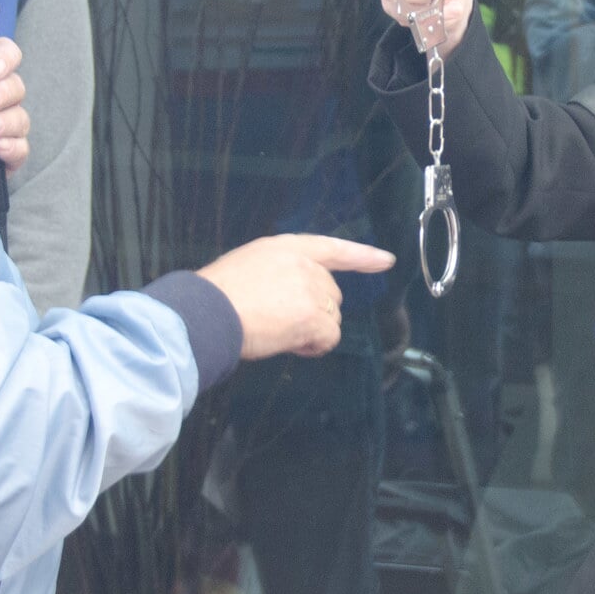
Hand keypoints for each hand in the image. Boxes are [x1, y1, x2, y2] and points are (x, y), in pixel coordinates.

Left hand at [0, 36, 29, 173]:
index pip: (5, 56)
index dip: (4, 58)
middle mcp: (0, 100)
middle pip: (16, 87)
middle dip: (2, 93)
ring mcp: (7, 127)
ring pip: (21, 118)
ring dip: (5, 121)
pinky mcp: (10, 154)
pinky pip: (22, 148)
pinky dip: (12, 147)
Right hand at [197, 234, 394, 359]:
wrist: (208, 311)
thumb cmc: (217, 295)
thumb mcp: (250, 265)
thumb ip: (279, 273)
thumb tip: (289, 300)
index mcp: (287, 247)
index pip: (333, 248)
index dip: (362, 256)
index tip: (386, 261)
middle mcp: (305, 265)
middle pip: (332, 294)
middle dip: (315, 312)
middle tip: (281, 323)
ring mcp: (312, 290)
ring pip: (331, 319)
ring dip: (311, 331)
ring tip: (278, 333)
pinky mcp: (314, 316)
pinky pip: (329, 338)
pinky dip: (314, 346)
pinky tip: (290, 344)